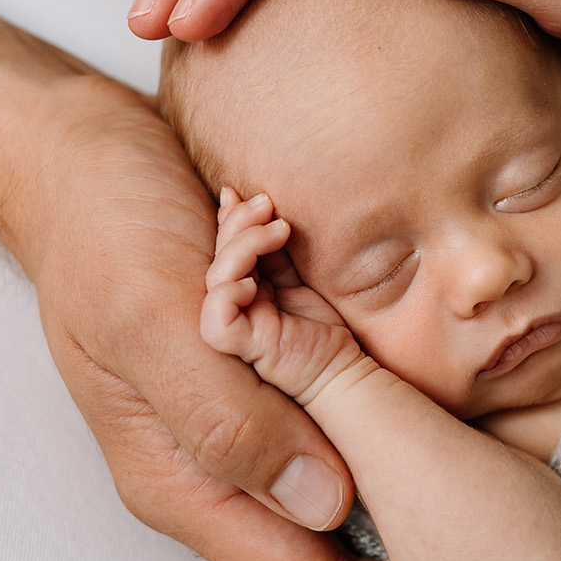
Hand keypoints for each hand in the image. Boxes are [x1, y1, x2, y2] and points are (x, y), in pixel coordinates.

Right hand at [23, 85, 560, 560]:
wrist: (78, 151)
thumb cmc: (99, 227)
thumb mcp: (148, 315)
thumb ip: (224, 416)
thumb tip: (324, 504)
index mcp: (187, 480)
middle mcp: (230, 466)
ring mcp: (259, 421)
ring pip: (364, 500)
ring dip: (441, 529)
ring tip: (531, 554)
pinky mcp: (286, 374)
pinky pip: (363, 431)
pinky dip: (420, 452)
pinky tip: (480, 460)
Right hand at [202, 188, 361, 401]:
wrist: (343, 369)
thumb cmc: (322, 325)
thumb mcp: (299, 273)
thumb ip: (277, 248)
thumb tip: (262, 204)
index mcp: (243, 288)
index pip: (225, 247)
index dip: (229, 218)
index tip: (241, 191)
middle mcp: (232, 305)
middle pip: (218, 256)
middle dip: (237, 222)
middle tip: (266, 202)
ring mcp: (233, 326)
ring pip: (217, 278)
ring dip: (243, 245)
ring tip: (280, 227)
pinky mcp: (242, 345)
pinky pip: (218, 316)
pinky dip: (231, 289)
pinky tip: (257, 277)